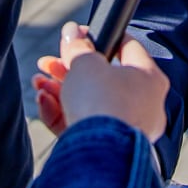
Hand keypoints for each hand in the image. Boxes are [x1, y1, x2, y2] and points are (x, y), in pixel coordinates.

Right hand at [31, 21, 168, 140]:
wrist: (99, 154)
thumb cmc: (102, 102)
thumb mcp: (85, 62)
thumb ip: (78, 46)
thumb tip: (72, 32)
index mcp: (149, 78)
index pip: (127, 48)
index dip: (99, 38)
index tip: (77, 34)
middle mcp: (144, 105)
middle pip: (102, 79)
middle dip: (69, 69)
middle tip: (48, 62)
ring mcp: (126, 129)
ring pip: (90, 103)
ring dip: (60, 90)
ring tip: (38, 83)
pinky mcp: (107, 149)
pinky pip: (84, 125)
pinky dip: (62, 113)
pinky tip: (43, 102)